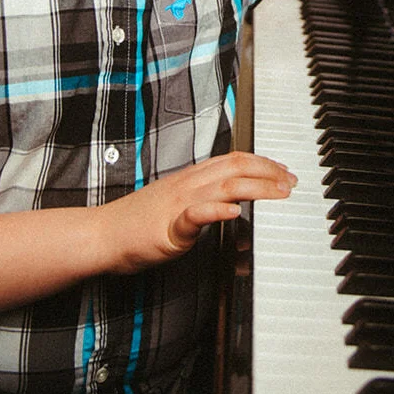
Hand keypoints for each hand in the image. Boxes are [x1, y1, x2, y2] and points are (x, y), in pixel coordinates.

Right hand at [96, 151, 296, 274]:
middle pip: (236, 166)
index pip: (234, 160)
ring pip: (224, 185)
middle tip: (291, 181)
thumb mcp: (176, 202)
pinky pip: (196, 214)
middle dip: (269, 171)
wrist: (102, 234)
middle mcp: (189, 184)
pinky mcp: (169, 228)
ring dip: (257, 187)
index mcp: (191, 178)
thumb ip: (202, 198)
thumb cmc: (137, 222)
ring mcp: (179, 203)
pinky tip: (235, 214)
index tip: (283, 171)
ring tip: (278, 192)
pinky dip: (217, 211)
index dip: (263, 163)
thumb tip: (230, 202)